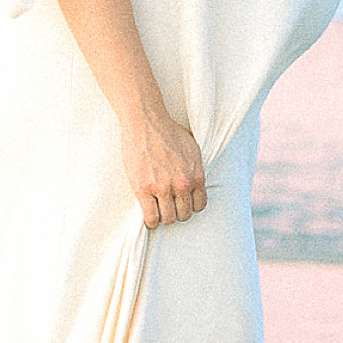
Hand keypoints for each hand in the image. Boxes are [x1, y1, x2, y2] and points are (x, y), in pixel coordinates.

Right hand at [121, 103, 208, 229]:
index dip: (190, 206)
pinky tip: (149, 217)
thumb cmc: (168, 131)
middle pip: (183, 214)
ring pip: (168, 218)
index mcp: (195, 175)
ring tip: (158, 211)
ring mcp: (162, 187)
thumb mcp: (192, 148)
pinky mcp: (143, 189)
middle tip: (168, 208)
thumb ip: (196, 167)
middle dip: (176, 213)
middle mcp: (181, 184)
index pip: (199, 205)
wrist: (146, 122)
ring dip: (163, 217)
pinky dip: (150, 221)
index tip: (182, 204)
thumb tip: (197, 180)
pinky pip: (151, 217)